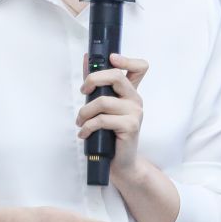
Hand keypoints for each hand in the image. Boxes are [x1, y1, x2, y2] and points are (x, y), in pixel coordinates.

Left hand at [78, 50, 147, 177]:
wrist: (119, 163)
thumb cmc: (108, 134)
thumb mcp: (101, 106)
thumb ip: (96, 83)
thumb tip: (87, 58)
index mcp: (130, 92)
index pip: (140, 67)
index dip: (126, 59)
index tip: (110, 58)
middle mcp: (135, 99)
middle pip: (116, 76)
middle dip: (93, 79)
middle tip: (83, 91)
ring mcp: (135, 113)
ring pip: (103, 101)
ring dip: (84, 112)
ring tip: (80, 122)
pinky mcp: (130, 126)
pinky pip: (102, 120)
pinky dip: (87, 126)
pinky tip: (84, 133)